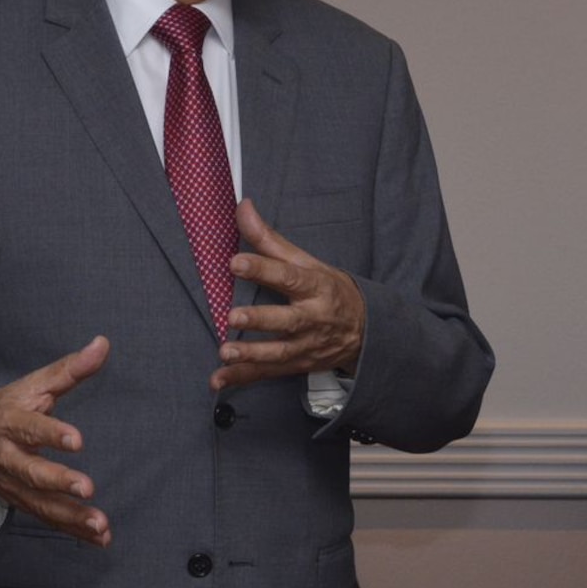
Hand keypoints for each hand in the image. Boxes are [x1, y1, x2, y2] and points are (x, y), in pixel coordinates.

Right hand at [0, 336, 112, 546]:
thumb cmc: (5, 408)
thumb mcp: (31, 385)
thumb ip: (68, 369)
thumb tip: (103, 344)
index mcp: (9, 422)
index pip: (30, 427)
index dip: (51, 433)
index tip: (77, 439)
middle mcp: (7, 457)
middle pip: (31, 472)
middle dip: (58, 482)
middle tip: (87, 489)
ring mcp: (12, 484)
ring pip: (39, 503)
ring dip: (70, 517)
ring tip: (100, 524)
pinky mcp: (20, 501)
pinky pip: (46, 518)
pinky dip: (72, 530)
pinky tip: (99, 538)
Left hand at [211, 200, 365, 390]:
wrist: (367, 332)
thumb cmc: (331, 291)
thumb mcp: (308, 262)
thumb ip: (270, 240)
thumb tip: (243, 208)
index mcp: (316, 287)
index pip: (289, 277)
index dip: (262, 269)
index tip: (236, 262)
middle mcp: (313, 318)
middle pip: (287, 320)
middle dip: (261, 320)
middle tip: (234, 317)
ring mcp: (306, 345)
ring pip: (279, 353)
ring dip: (251, 355)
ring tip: (226, 352)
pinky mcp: (297, 365)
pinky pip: (268, 373)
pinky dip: (243, 378)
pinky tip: (219, 379)